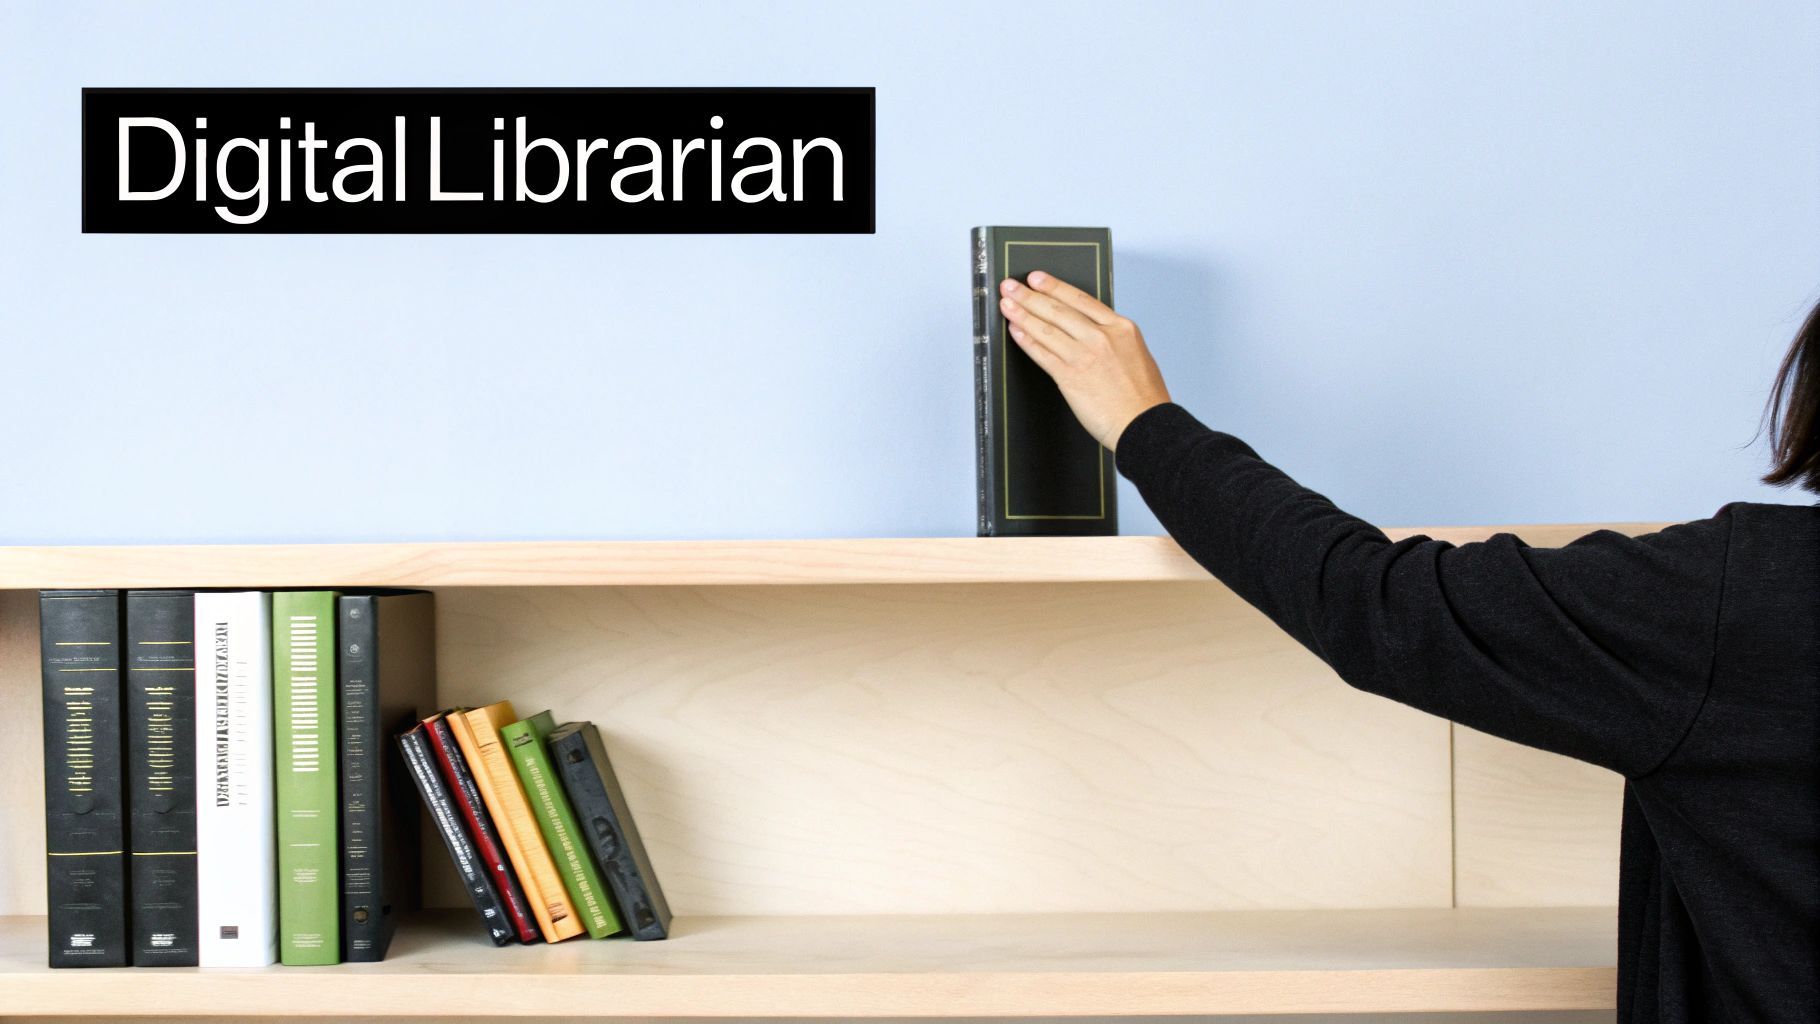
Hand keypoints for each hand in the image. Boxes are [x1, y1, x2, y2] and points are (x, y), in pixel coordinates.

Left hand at [998, 271, 1171, 450]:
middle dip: (1030, 296)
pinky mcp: (1071, 377)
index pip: (1081, 299)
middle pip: (1059, 310)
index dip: (1055, 286)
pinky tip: (1015, 331)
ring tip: (1007, 305)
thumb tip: (1088, 331)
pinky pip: (1042, 354)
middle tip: (1011, 287)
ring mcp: (1085, 356)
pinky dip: (1026, 341)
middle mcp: (1102, 337)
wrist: (1145, 426)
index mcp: (1121, 328)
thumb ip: (1112, 339)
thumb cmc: (1143, 398)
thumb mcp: (1136, 353)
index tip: (1037, 278)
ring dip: (1022, 314)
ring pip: (1047, 329)